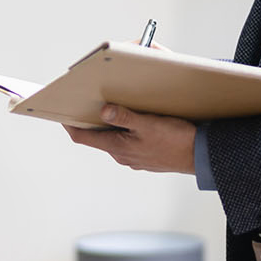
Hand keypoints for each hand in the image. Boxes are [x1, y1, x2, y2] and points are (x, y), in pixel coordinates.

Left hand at [63, 104, 196, 173]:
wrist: (200, 157)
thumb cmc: (176, 140)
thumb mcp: (148, 124)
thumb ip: (123, 117)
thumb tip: (102, 111)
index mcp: (118, 147)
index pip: (83, 137)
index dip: (69, 125)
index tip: (60, 113)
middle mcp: (122, 155)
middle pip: (97, 136)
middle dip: (90, 120)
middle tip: (86, 103)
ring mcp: (133, 158)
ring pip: (113, 139)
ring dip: (109, 125)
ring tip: (110, 106)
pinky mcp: (144, 156)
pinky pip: (127, 142)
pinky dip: (124, 130)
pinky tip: (133, 119)